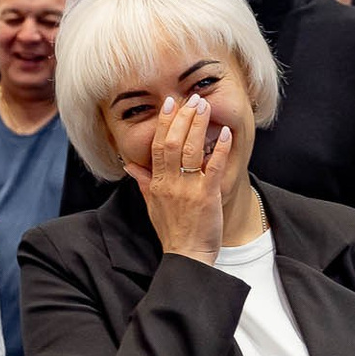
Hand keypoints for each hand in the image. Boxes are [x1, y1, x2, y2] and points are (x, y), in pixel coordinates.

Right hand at [121, 94, 231, 264]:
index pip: (157, 146)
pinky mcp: (207, 196)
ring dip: (198, 125)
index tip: (170, 104)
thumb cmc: (172, 232)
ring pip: (190, 150)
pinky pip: (212, 167)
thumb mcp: (151, 206)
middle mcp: (170, 183)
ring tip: (205, 106)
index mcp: (157, 183)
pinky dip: (219, 149)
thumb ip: (143, 182)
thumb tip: (130, 164)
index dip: (164, 123)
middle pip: (172, 142)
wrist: (187, 256)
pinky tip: (225, 133)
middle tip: (192, 98)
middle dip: (182, 117)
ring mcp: (188, 189)